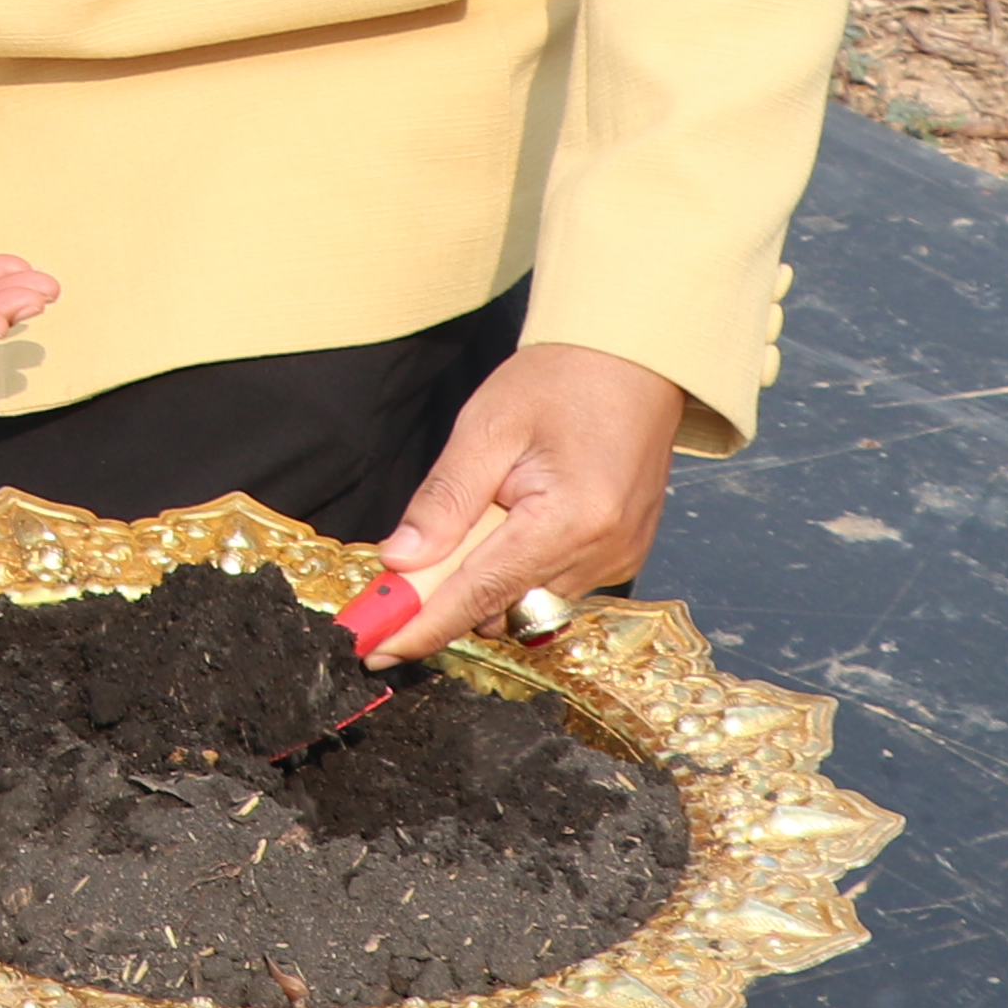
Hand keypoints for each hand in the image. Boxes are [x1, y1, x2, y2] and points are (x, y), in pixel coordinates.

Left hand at [354, 344, 682, 663]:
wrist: (633, 357)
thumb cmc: (562, 379)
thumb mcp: (486, 428)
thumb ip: (443, 501)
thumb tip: (400, 561)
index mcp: (570, 520)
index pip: (480, 594)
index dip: (423, 627)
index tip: (375, 649)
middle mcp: (602, 553)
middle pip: (501, 607)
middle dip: (445, 598)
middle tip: (404, 569)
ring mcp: (618, 558)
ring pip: (526, 602)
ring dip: (484, 580)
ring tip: (482, 512)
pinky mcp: (621, 555)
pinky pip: (553, 585)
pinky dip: (516, 569)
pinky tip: (511, 522)